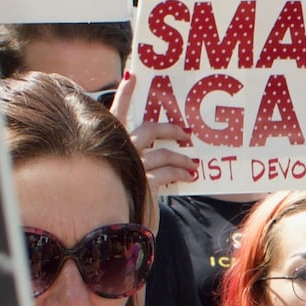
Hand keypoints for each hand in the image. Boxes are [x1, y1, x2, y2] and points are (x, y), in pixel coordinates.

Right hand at [110, 71, 197, 194]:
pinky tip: (189, 176)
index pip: (116, 115)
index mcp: (112, 146)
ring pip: (163, 152)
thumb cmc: (124, 201)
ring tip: (193, 164)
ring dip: (182, 157)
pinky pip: (168, 171)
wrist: (118, 229)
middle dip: (171, 129)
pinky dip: (181, 172)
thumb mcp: (126, 175)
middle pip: (149, 130)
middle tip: (187, 133)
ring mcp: (132, 167)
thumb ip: (136, 160)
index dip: (124, 95)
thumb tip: (159, 152)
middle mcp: (120, 152)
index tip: (131, 76)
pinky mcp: (145, 183)